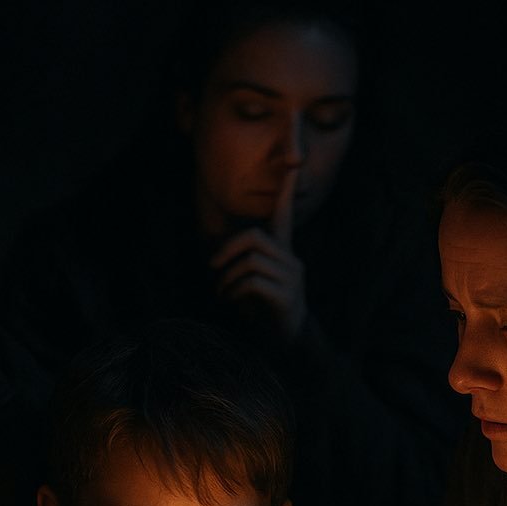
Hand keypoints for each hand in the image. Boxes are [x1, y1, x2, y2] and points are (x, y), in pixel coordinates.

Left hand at [209, 169, 307, 338]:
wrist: (290, 340)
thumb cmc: (267, 308)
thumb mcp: (254, 282)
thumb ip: (242, 265)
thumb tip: (212, 258)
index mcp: (283, 252)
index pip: (285, 216)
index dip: (288, 192)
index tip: (294, 164)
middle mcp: (291, 261)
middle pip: (256, 237)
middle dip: (227, 248)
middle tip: (212, 266)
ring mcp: (291, 279)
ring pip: (251, 260)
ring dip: (227, 277)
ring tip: (222, 292)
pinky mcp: (285, 297)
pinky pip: (252, 283)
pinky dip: (233, 290)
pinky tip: (231, 301)